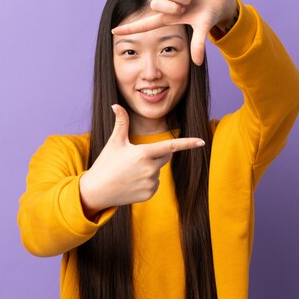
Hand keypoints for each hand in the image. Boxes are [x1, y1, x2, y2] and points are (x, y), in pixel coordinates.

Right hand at [79, 104, 204, 215]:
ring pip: (158, 171)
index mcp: (143, 153)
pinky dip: (146, 182)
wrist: (97, 190)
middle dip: (155, 154)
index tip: (201, 141)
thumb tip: (115, 105)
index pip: (170, 146)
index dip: (187, 143)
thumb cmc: (105, 163)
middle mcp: (149, 169)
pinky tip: (131, 183)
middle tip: (135, 158)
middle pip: (164, 156)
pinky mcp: (149, 194)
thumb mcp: (114, 142)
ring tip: (129, 173)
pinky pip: (154, 184)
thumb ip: (121, 123)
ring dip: (149, 169)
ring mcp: (150, 183)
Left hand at [111, 0, 238, 65]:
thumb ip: (198, 45)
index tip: (114, 32)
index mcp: (169, 17)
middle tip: (185, 8)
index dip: (131, 28)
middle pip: (156, 4)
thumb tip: (198, 63)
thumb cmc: (209, 15)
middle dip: (172, 7)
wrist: (222, 0)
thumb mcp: (202, 30)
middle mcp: (169, 3)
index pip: (146, 24)